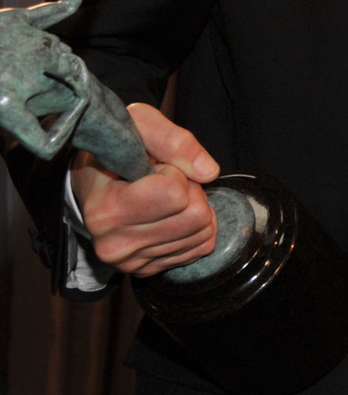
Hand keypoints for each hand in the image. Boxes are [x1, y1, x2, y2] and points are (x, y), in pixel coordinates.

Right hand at [71, 103, 219, 276]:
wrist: (93, 182)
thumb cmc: (116, 150)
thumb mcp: (138, 125)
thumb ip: (172, 139)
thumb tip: (208, 172)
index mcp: (105, 210)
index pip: (175, 192)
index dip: (173, 170)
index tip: (153, 167)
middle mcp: (115, 244)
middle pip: (196, 215)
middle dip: (190, 190)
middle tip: (164, 182)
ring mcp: (131, 261)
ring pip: (203, 232)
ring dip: (194, 207)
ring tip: (164, 197)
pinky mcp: (149, 269)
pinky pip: (202, 247)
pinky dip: (197, 227)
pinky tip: (172, 215)